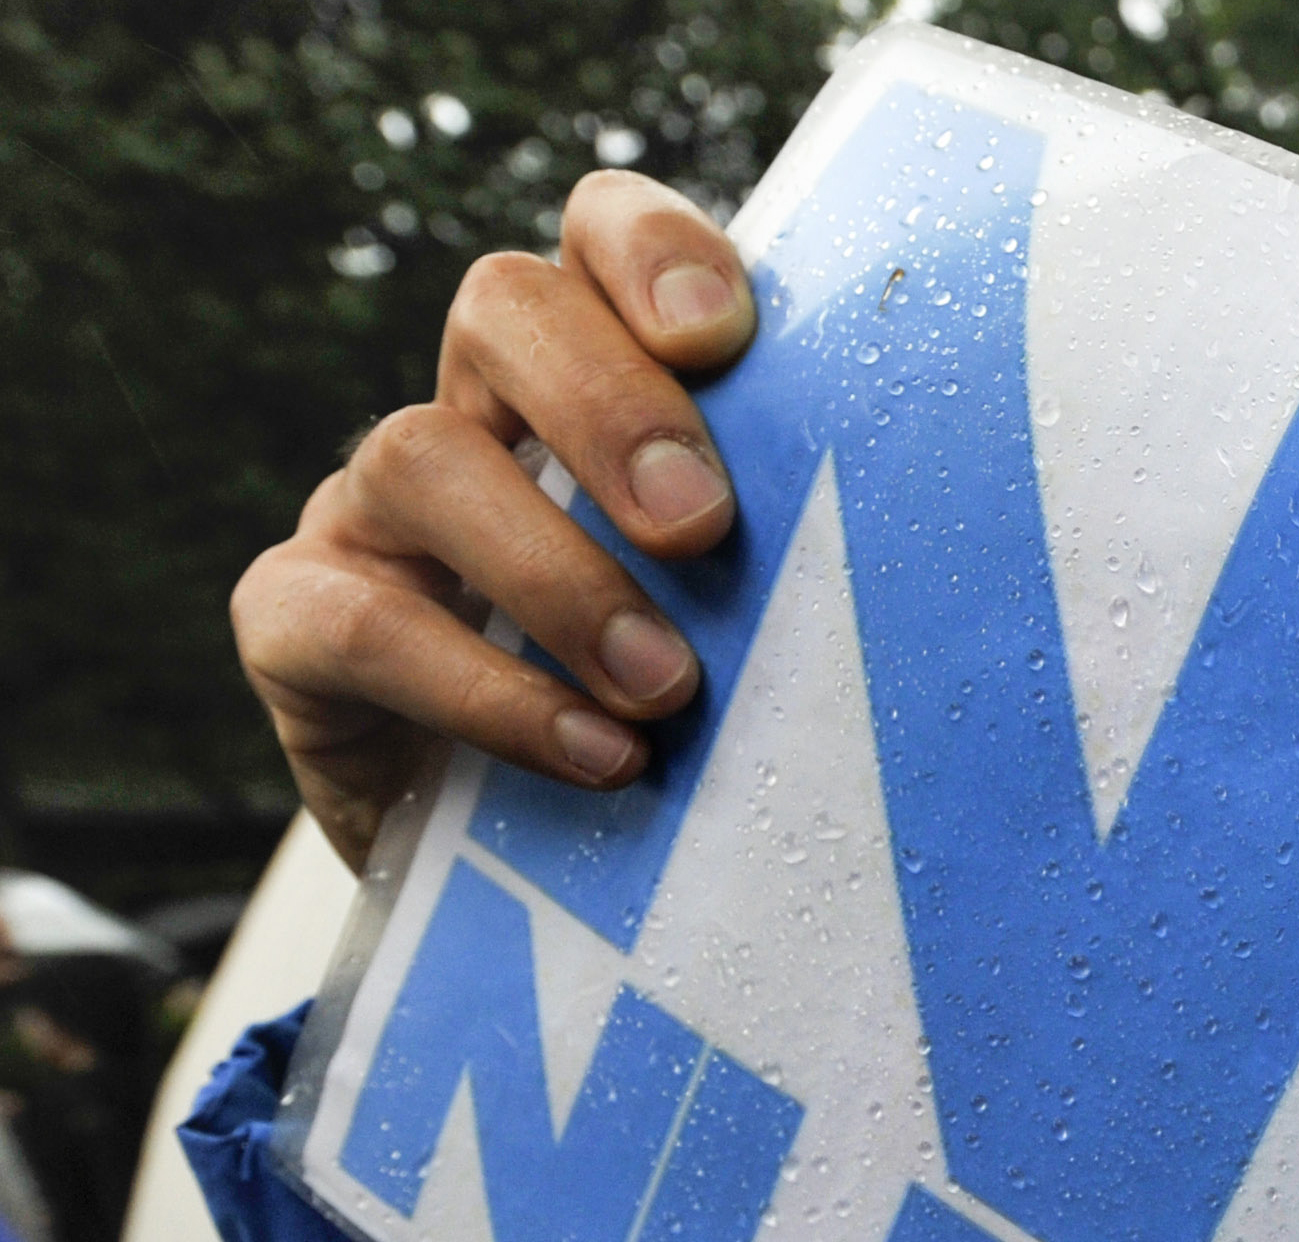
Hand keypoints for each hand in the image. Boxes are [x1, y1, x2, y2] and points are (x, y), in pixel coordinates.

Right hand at [233, 171, 760, 869]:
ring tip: (666, 689)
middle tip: (703, 528)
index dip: (650, 250)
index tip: (723, 335)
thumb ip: (800, 557)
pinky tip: (595, 755)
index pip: (597, 239)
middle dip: (609, 407)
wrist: (525, 880)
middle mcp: (474, 418)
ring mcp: (372, 513)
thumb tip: (937, 566)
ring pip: (422, 455)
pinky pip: (360, 624)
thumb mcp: (758, 621)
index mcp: (590, 385)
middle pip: (504, 308)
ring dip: (560, 576)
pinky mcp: (294, 626)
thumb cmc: (686, 721)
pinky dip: (488, 694)